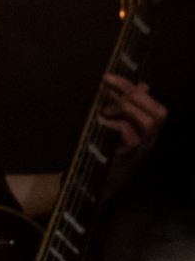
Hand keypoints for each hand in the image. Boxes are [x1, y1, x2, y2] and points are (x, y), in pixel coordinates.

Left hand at [102, 74, 167, 189]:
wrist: (101, 182)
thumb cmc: (109, 152)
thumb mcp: (119, 126)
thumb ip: (128, 107)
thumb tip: (142, 85)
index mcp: (148, 130)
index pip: (153, 104)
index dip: (133, 87)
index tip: (108, 78)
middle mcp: (149, 139)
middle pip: (159, 112)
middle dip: (134, 96)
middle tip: (109, 94)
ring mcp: (141, 148)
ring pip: (150, 122)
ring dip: (127, 110)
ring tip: (107, 110)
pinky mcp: (128, 156)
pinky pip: (131, 135)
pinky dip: (116, 124)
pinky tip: (101, 123)